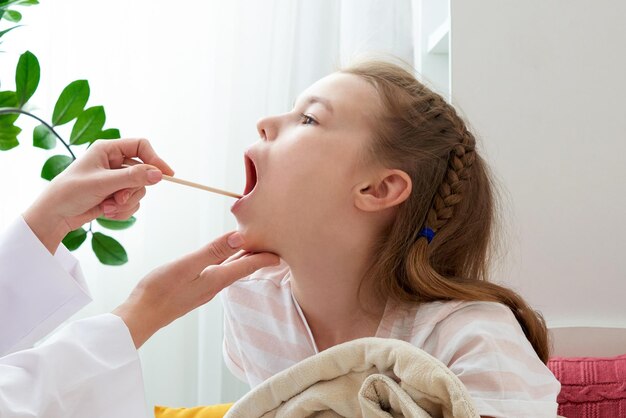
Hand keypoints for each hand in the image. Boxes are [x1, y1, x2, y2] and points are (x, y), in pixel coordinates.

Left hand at [23, 138, 173, 253]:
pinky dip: (123, 210)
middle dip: (132, 190)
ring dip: (126, 203)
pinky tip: (107, 212)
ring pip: (139, 190)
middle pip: (143, 172)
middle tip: (118, 199)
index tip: (167, 175)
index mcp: (108, 149)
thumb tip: (159, 174)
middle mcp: (114, 162)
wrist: (55, 215)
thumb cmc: (71, 192)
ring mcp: (116, 179)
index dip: (155, 159)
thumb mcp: (103, 183)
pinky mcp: (116, 195)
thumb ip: (132, 178)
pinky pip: (133, 202)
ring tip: (108, 207)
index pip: (141, 147)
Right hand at [112, 232, 279, 347]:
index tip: (284, 247)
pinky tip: (225, 258)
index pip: (249, 264)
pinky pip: (219, 272)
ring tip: (254, 246)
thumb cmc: (160, 290)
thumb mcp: (187, 265)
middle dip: (259, 255)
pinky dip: (228, 262)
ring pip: (232, 270)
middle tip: (274, 242)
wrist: (140, 316)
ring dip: (244, 258)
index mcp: (217, 278)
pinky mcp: (194, 289)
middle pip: (243, 267)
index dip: (267, 255)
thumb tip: (240, 237)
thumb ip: (213, 251)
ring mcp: (204, 288)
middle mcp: (215, 285)